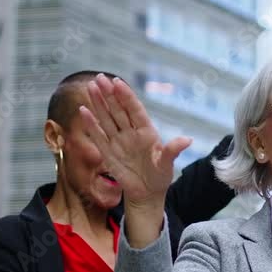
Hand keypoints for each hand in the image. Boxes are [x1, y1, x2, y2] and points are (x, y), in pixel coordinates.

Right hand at [79, 74, 191, 208]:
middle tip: (100, 77)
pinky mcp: (108, 152)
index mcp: (146, 132)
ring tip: (91, 87)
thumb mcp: (167, 164)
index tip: (118, 82)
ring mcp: (118, 141)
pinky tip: (83, 110)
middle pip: (118, 110)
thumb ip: (172, 151)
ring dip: (98, 103)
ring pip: (107, 118)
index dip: (126, 96)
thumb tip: (187, 140)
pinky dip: (91, 124)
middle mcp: (131, 133)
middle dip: (109, 94)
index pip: (134, 110)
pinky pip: (98, 135)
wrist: (147, 194)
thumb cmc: (160, 176)